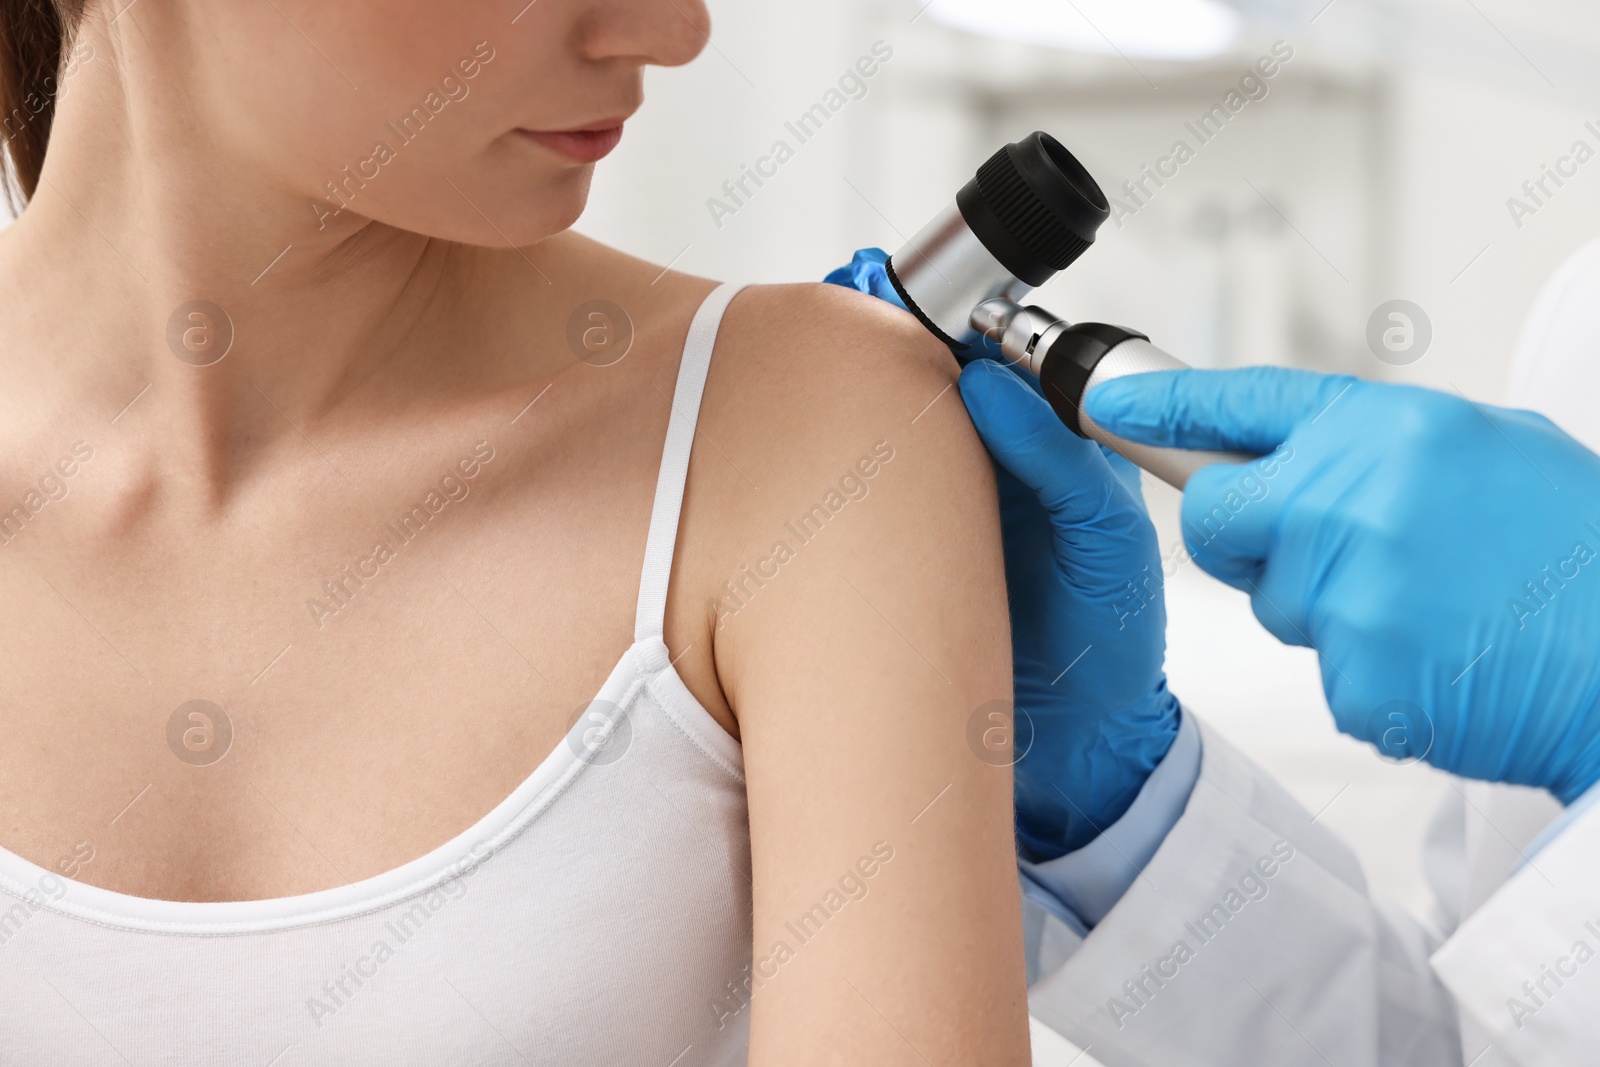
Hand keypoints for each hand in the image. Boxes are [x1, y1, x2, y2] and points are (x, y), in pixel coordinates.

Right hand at [828, 249, 1181, 857]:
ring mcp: (941, 511)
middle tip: (846, 369)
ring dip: (855, 436)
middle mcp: (991, 469)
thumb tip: (986, 383)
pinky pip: (864, 512)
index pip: (992, 365)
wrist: (1077, 745)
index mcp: (1050, 446)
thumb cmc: (1110, 643)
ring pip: (888, 447)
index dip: (949, 341)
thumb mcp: (1106, 541)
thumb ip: (1060, 459)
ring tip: (822, 420)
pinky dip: (840, 497)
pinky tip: (820, 491)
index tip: (902, 328)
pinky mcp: (901, 558)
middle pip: (926, 395)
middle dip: (885, 378)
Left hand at [1084, 367, 1599, 802]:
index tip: (1102, 401)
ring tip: (1432, 609)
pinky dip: (1373, 672)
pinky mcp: (1353, 672)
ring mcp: (1347, 587)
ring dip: (1330, 609)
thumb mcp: (1495, 452)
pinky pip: (1325, 669)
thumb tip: (1317, 452)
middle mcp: (1352, 497)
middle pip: (1214, 516)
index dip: (1162, 402)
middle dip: (1247, 538)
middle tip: (1321, 551)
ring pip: (1273, 600)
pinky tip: (1445, 660)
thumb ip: (1390, 447)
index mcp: (1392, 429)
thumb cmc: (1581, 557)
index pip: (1241, 403)